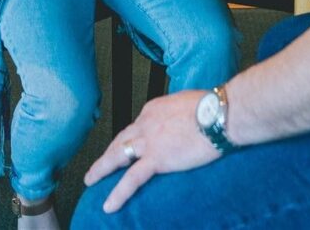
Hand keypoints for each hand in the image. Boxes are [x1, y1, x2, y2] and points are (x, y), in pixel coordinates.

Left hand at [83, 91, 219, 213]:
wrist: (219, 114)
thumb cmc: (213, 107)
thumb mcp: (188, 103)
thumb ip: (179, 114)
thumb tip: (183, 122)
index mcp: (154, 109)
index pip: (137, 126)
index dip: (131, 138)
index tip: (130, 146)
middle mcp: (145, 123)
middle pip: (121, 140)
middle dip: (108, 153)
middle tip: (97, 165)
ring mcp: (149, 141)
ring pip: (117, 156)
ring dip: (101, 169)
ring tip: (90, 180)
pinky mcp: (156, 159)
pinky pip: (132, 179)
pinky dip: (118, 193)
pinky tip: (108, 205)